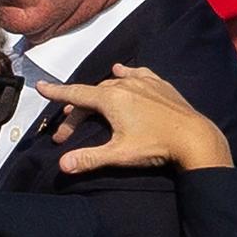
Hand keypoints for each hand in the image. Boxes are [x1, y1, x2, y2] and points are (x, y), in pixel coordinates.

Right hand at [37, 64, 232, 173]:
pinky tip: (123, 71)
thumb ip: (88, 158)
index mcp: (110, 99)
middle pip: (91, 95)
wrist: (196, 138)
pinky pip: (138, 74)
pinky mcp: (161, 86)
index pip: (75, 94)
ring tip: (89, 103)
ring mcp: (144, 83)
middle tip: (67, 134)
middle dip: (76, 112)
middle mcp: (124, 85)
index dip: (55, 92)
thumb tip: (62, 165)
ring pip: (112, 83)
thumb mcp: (119, 155)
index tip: (40, 87)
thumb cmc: (156, 146)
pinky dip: (126, 73)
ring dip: (97, 94)